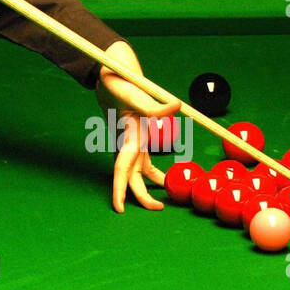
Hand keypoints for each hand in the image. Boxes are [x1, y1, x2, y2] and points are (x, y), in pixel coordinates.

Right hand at [93, 40, 179, 212]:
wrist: (112, 80)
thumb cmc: (121, 86)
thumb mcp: (136, 93)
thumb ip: (156, 104)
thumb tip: (177, 106)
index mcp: (125, 138)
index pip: (120, 170)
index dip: (118, 190)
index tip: (119, 208)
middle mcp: (127, 144)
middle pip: (131, 178)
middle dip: (141, 197)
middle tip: (160, 208)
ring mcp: (131, 145)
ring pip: (138, 174)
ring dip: (148, 189)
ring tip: (164, 202)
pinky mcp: (137, 142)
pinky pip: (145, 164)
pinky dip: (154, 175)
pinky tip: (165, 181)